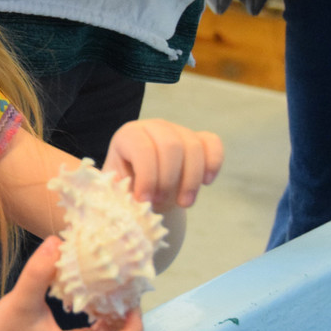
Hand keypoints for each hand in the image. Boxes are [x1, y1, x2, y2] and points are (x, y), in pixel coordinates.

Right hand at [0, 237, 143, 330]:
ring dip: (114, 327)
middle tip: (126, 295)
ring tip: (113, 298)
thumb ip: (39, 270)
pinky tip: (93, 308)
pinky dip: (99, 330)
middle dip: (126, 324)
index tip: (133, 304)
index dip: (134, 329)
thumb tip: (57, 241)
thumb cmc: (2, 329)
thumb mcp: (22, 299)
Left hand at [103, 119, 222, 208]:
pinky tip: (206, 183)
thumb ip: (122, 192)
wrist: (146, 189)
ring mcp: (178, 130)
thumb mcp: (117, 189)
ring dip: (191, 180)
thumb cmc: (127, 188)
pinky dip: (213, 163)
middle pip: (171, 146)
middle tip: (161, 202)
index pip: (142, 148)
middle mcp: (154, 127)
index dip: (146, 176)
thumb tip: (136, 200)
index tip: (144, 200)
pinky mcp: (199, 139)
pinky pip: (213, 144)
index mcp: (129, 135)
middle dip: (168, 179)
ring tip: (184, 203)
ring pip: (193, 147)